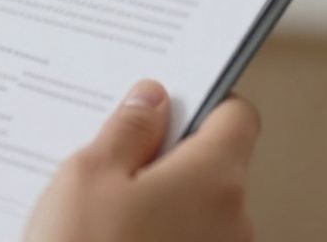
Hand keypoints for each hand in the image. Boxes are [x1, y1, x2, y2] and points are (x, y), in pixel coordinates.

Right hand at [23, 80, 259, 241]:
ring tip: (103, 217)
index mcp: (214, 178)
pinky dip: (159, 238)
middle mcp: (235, 221)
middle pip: (216, 166)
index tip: (166, 106)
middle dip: (169, 159)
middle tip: (111, 164)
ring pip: (200, 211)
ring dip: (162, 204)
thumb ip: (129, 129)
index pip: (237, 117)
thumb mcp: (89, 174)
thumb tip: (154, 99)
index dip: (204, 103)